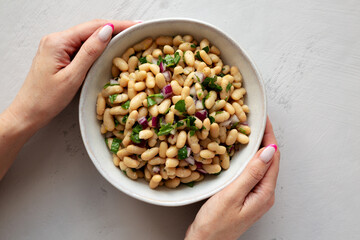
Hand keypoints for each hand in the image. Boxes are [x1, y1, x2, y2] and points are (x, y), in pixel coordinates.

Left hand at [0, 19, 136, 179]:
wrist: (28, 112)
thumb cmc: (46, 99)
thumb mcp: (72, 76)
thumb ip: (90, 52)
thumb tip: (107, 32)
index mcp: (58, 42)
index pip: (93, 27)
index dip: (117, 25)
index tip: (136, 26)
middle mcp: (56, 40)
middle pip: (90, 29)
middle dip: (115, 28)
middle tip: (136, 30)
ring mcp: (57, 47)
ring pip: (87, 37)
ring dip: (107, 36)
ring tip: (127, 37)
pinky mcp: (59, 55)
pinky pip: (82, 46)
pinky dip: (97, 46)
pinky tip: (109, 47)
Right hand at [185, 117, 279, 239]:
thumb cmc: (215, 224)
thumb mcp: (233, 196)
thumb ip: (251, 174)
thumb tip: (268, 151)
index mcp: (264, 193)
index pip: (273, 157)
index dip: (269, 135)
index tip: (263, 119)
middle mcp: (263, 194)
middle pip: (269, 160)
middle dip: (264, 139)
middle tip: (255, 121)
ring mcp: (255, 196)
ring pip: (260, 165)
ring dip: (256, 147)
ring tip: (248, 132)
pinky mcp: (246, 196)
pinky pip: (252, 172)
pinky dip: (248, 158)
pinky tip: (239, 153)